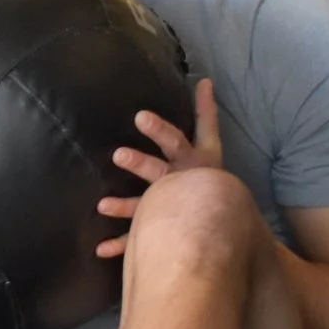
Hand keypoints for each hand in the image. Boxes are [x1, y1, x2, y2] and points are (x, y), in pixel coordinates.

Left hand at [96, 78, 221, 256]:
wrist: (229, 223)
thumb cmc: (210, 176)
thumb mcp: (211, 145)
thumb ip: (206, 113)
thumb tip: (204, 79)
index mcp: (198, 162)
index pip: (186, 137)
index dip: (169, 126)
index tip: (145, 115)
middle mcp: (185, 182)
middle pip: (162, 169)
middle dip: (141, 162)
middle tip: (119, 155)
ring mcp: (173, 205)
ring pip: (149, 205)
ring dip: (126, 205)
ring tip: (102, 205)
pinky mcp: (163, 227)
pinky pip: (140, 237)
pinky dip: (121, 244)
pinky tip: (99, 249)